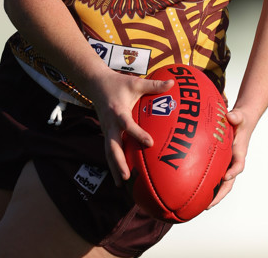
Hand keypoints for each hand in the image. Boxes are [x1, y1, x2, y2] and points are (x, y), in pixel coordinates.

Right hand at [89, 70, 173, 185]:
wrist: (95, 84)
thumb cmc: (117, 83)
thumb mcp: (135, 83)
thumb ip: (153, 85)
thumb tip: (172, 83)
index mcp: (118, 111)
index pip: (127, 124)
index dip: (137, 134)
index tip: (150, 143)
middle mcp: (110, 123)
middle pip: (112, 146)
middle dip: (119, 162)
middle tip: (128, 176)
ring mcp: (106, 129)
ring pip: (108, 151)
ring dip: (114, 167)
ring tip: (121, 183)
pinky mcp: (106, 133)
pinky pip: (108, 149)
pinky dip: (113, 162)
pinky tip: (119, 176)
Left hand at [207, 106, 252, 207]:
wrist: (241, 121)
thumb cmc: (240, 119)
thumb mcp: (240, 116)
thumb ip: (236, 116)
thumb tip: (230, 116)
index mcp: (240, 152)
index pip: (239, 165)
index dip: (233, 171)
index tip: (226, 176)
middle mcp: (233, 161)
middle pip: (228, 182)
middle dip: (219, 194)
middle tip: (208, 205)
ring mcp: (226, 163)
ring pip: (221, 182)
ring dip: (212, 194)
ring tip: (199, 205)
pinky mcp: (220, 162)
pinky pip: (214, 175)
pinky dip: (207, 184)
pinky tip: (195, 191)